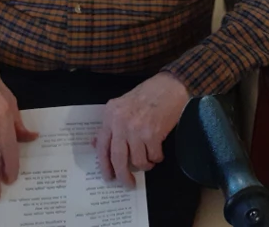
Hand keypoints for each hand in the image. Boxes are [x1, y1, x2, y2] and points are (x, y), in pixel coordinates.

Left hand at [94, 72, 189, 186]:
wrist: (171, 85)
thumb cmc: (148, 94)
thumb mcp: (123, 104)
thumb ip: (111, 124)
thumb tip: (97, 144)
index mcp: (110, 115)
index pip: (102, 146)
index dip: (104, 165)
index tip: (109, 176)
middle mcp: (121, 123)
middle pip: (118, 158)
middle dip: (123, 175)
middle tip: (128, 183)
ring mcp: (137, 129)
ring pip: (137, 160)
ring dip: (144, 165)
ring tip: (149, 161)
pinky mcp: (154, 133)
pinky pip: (153, 156)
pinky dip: (157, 158)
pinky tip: (158, 153)